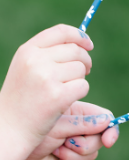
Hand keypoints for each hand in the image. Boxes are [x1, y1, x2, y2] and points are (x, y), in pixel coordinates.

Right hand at [0, 24, 92, 152]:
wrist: (8, 128)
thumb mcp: (26, 68)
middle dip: (85, 61)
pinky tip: (65, 100)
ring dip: (79, 79)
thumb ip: (48, 52)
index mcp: (28, 50)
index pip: (61, 32)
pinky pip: (83, 86)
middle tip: (83, 73)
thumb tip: (82, 43)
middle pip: (76, 51)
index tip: (89, 45)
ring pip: (81, 69)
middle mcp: (36, 60)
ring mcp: (46, 78)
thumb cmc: (21, 98)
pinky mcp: (57, 96)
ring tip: (64, 90)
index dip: (79, 36)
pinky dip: (79, 93)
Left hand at [0, 102, 118, 159]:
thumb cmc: (30, 133)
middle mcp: (80, 128)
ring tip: (56, 151)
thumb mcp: (59, 126)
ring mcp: (77, 145)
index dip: (110, 129)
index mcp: (78, 113)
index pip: (104, 118)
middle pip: (101, 137)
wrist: (15, 157)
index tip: (108, 141)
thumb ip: (83, 123)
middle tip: (65, 143)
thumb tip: (107, 121)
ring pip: (94, 153)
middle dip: (85, 145)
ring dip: (75, 156)